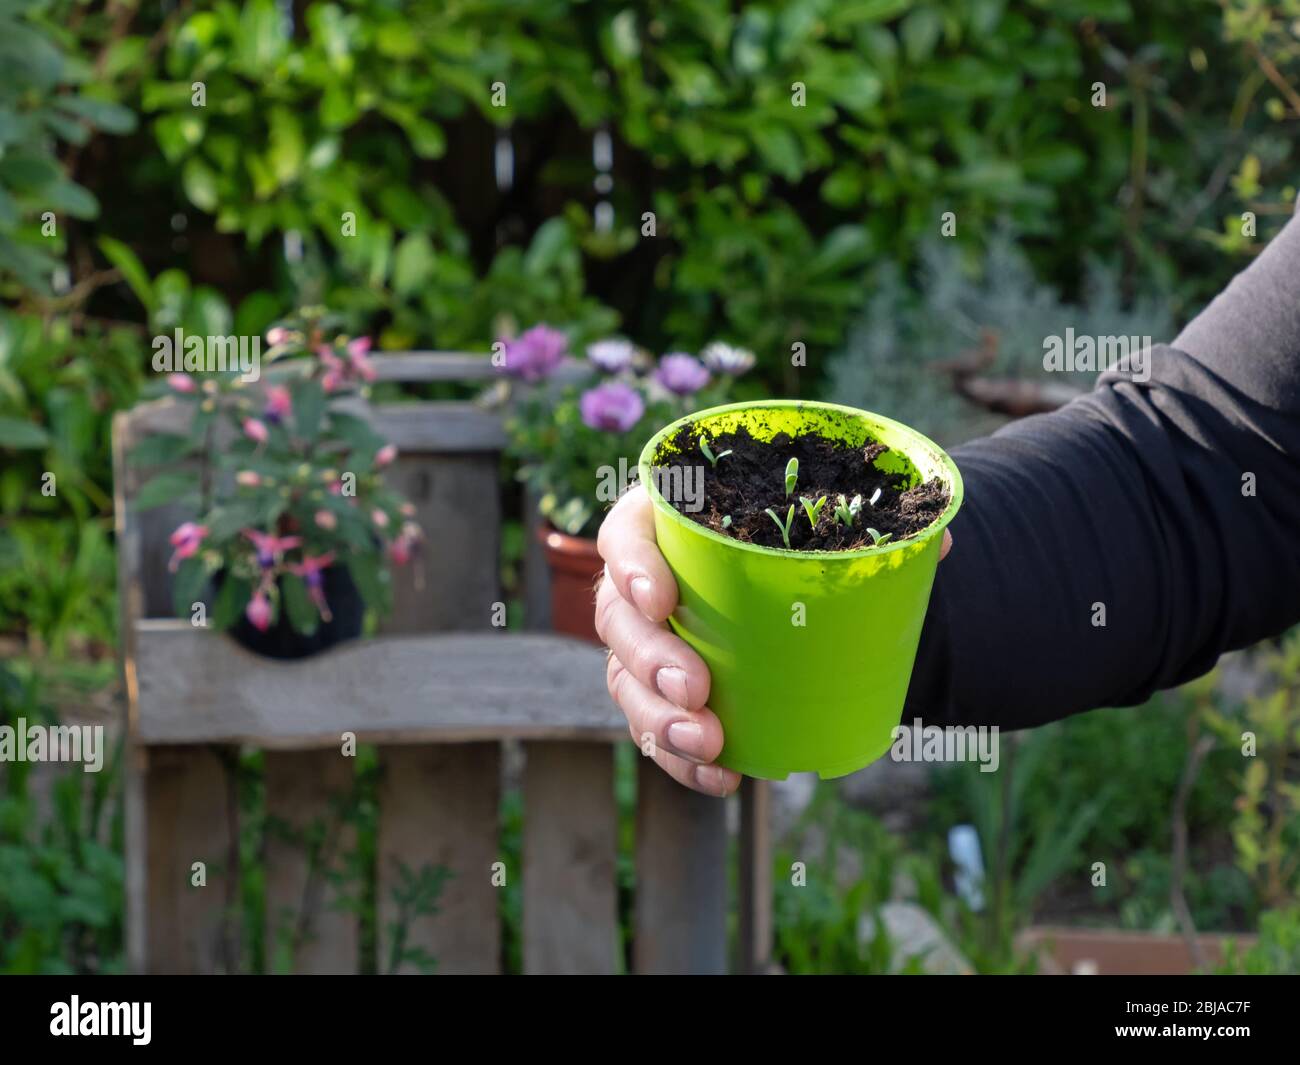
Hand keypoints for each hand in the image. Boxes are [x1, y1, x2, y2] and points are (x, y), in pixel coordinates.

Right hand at [595, 484, 951, 795]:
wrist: (800, 600)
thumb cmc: (798, 548)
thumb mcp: (830, 528)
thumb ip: (873, 526)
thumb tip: (936, 542)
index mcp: (669, 525)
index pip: (626, 534)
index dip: (631, 564)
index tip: (661, 598)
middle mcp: (644, 583)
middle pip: (618, 617)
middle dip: (650, 658)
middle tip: (695, 689)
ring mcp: (647, 643)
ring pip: (625, 680)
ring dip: (658, 718)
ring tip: (709, 741)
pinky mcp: (659, 693)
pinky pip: (653, 728)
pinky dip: (682, 759)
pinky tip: (722, 777)